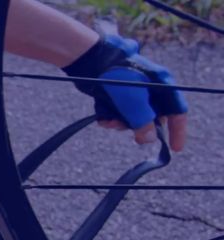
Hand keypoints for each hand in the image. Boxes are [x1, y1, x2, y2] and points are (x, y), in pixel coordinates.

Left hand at [63, 35, 188, 150]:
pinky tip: (102, 119)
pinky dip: (110, 117)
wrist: (91, 61)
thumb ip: (143, 121)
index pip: (177, 111)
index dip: (178, 131)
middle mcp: (151, 88)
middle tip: (134, 138)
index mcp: (162, 85)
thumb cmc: (117, 79)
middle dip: (140, 128)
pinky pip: (118, 112)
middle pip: (153, 117)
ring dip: (122, 123)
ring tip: (110, 122)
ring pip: (133, 117)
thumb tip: (148, 139)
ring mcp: (134, 91)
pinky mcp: (117, 94)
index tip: (175, 148)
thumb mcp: (133, 102)